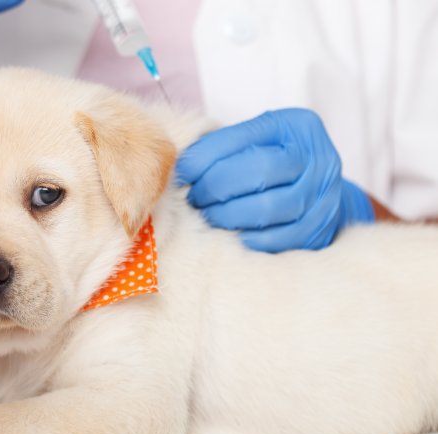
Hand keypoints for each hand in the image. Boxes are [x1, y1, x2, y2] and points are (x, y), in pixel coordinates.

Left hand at [176, 108, 374, 252]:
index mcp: (296, 126)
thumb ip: (222, 147)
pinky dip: (248, 238)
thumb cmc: (271, 161)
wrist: (316, 192)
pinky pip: (279, 239)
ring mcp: (324, 195)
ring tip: (209, 215)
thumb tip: (178, 166)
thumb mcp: (253, 141)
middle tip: (194, 198)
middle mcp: (318, 157)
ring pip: (267, 208)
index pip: (242, 137)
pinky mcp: (321, 229)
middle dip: (215, 187)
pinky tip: (231, 234)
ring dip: (227, 216)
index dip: (205, 157)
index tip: (181, 173)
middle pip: (259, 170)